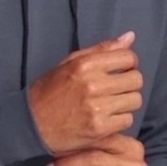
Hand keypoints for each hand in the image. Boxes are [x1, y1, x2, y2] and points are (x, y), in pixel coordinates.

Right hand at [27, 31, 142, 154]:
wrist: (31, 123)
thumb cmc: (50, 90)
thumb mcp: (69, 63)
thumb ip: (101, 49)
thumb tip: (130, 37)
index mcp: (85, 65)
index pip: (128, 58)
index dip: (129, 64)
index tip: (121, 71)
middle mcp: (93, 85)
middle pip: (136, 80)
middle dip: (129, 84)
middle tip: (115, 89)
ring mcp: (97, 108)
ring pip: (135, 100)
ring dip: (126, 102)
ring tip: (110, 104)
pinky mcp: (99, 128)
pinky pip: (128, 120)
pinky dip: (120, 119)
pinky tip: (106, 117)